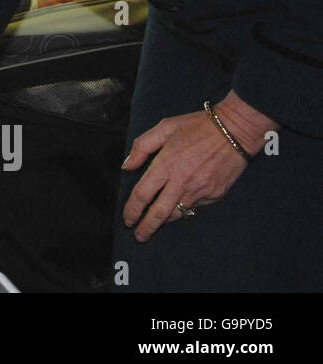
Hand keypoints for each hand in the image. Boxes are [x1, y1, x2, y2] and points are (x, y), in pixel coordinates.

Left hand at [120, 93, 276, 241]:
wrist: (236, 130)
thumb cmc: (198, 126)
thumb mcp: (166, 127)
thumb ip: (142, 146)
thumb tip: (127, 166)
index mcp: (166, 164)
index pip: (143, 194)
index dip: (132, 210)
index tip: (128, 220)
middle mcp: (182, 181)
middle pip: (159, 213)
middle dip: (146, 228)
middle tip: (139, 237)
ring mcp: (200, 190)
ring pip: (177, 213)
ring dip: (165, 220)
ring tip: (156, 223)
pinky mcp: (215, 194)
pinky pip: (195, 206)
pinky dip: (185, 207)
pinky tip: (180, 203)